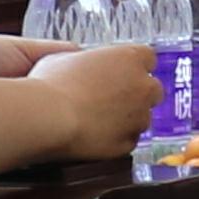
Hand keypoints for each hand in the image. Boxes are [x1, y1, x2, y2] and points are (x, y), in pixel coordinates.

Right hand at [35, 46, 161, 159]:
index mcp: (129, 58)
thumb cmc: (50, 85)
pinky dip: (115, 138)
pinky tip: (93, 135)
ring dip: (126, 118)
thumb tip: (84, 64)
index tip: (120, 72)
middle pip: (152, 89)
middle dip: (136, 93)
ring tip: (95, 119)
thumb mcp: (64, 57)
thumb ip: (86, 59)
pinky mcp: (129, 142)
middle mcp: (143, 87)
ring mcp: (139, 116)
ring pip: (141, 117)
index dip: (132, 66)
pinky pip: (128, 139)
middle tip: (110, 97)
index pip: (147, 58)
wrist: (47, 117)